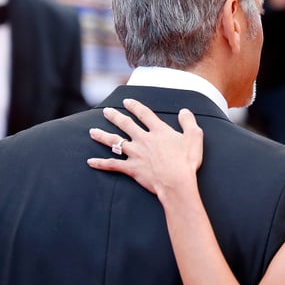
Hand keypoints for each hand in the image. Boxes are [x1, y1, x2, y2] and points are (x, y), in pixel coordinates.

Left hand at [87, 99, 203, 198]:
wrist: (176, 183)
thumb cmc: (187, 161)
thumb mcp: (194, 137)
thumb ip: (189, 121)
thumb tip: (184, 111)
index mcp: (158, 131)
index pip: (144, 114)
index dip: (135, 106)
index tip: (127, 101)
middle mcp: (143, 139)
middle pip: (125, 124)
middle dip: (114, 116)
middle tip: (106, 111)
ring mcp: (135, 154)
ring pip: (115, 142)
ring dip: (102, 136)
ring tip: (92, 131)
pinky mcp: (131, 168)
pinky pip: (112, 164)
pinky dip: (100, 163)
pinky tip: (90, 161)